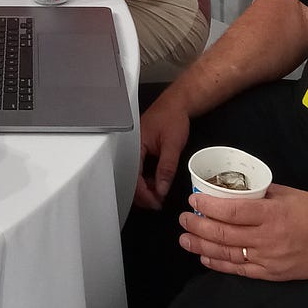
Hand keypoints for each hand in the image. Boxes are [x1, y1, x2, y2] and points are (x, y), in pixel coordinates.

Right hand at [134, 93, 191, 209]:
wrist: (176, 105)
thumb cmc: (172, 118)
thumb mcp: (172, 145)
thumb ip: (166, 168)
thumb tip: (161, 189)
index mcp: (135, 146)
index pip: (134, 177)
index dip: (145, 194)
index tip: (156, 203)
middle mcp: (131, 149)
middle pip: (131, 179)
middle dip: (144, 194)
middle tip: (158, 203)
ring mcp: (135, 150)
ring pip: (135, 176)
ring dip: (146, 188)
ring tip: (159, 195)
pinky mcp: (140, 151)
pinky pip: (140, 170)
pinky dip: (147, 180)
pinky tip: (157, 183)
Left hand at [177, 185, 307, 281]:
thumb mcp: (284, 193)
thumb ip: (258, 192)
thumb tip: (231, 189)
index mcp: (270, 213)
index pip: (231, 210)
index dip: (208, 206)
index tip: (193, 200)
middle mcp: (266, 237)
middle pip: (223, 233)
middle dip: (198, 226)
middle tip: (183, 219)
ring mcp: (267, 258)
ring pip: (227, 253)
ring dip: (202, 246)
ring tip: (185, 240)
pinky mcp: (270, 273)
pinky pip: (239, 270)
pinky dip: (219, 264)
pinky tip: (204, 258)